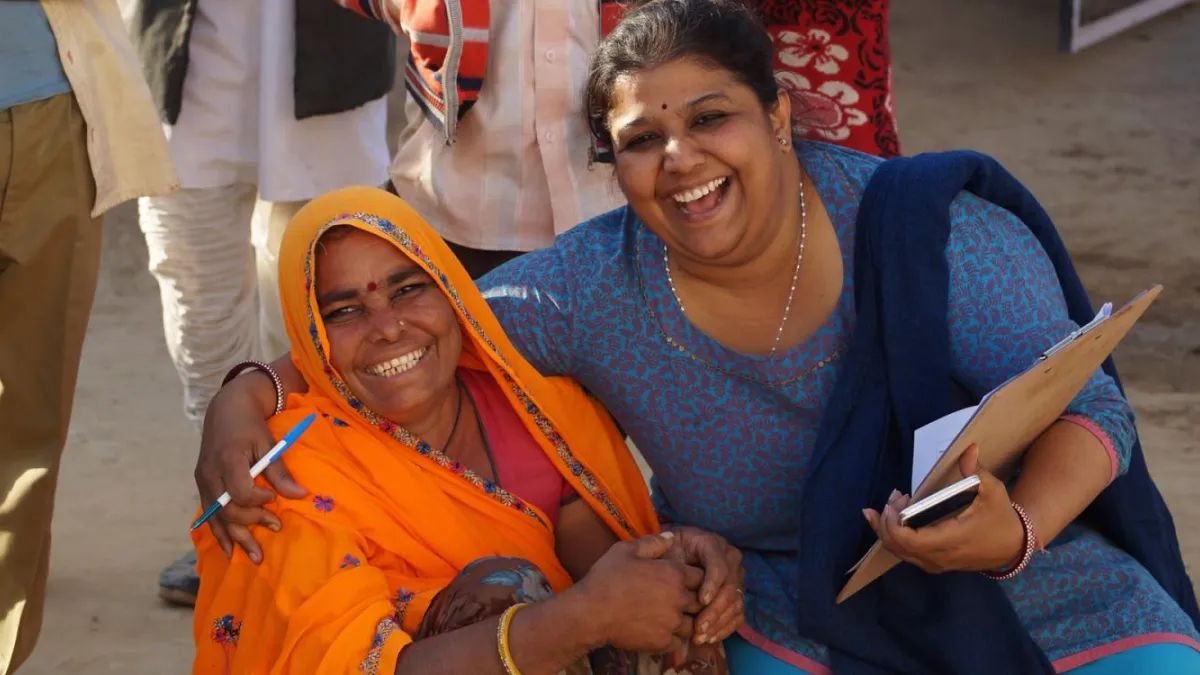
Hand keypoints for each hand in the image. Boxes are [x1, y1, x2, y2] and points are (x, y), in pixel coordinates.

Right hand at [194, 372, 307, 561]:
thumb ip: (280, 472)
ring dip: (236, 538)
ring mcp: (203, 481)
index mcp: (228, 459)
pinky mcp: (202, 486)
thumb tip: (301, 496)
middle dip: (252, 522)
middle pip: (228, 509)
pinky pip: (209, 515)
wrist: (226, 410)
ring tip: (255, 557)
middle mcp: (210, 473)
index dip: (258, 500)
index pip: (240, 491)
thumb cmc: (250, 425)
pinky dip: (219, 533)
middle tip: (276, 527)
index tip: (273, 499)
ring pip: (217, 517)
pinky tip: (229, 551)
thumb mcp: (268, 443)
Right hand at [572, 533, 702, 653]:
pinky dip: (673, 639)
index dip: (693, 579)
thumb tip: (672, 537)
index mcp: (673, 573)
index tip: (682, 582)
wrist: (590, 612)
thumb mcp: (626, 551)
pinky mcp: (663, 642)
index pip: (701, 576)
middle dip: (693, 600)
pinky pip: (679, 643)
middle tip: (675, 601)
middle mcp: (678, 598)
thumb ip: (653, 543)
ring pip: (692, 624)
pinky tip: (660, 632)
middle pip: (701, 601)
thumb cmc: (606, 578)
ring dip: (685, 621)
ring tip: (668, 618)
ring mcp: (672, 622)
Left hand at [663, 526, 744, 643]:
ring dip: (719, 623)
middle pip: (729, 588)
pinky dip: (725, 628)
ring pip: (735, 603)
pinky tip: (709, 638)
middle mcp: (730, 559)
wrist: (677, 555)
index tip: (701, 601)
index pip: (719, 565)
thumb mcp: (665, 547)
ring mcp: (736, 578)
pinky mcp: (737, 595)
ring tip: (700, 637)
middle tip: (698, 628)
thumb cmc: (669, 552)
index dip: (712, 584)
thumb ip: (665, 551)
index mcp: (713, 544)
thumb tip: (669, 560)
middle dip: (714, 611)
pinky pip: (738, 614)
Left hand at [863, 445, 1024, 573]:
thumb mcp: (993, 492)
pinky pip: (907, 554)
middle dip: (885, 522)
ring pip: (899, 553)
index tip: (894, 502)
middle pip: (897, 547)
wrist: (1013, 547)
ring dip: (887, 530)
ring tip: (891, 505)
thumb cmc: (1001, 519)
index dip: (892, 524)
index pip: (909, 541)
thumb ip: (977, 471)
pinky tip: (893, 520)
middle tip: (892, 498)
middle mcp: (939, 557)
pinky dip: (895, 538)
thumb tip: (969, 448)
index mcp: (951, 540)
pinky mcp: (935, 564)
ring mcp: (936, 563)